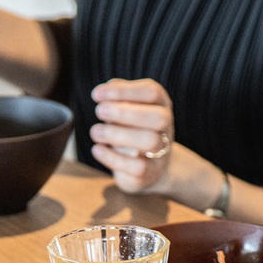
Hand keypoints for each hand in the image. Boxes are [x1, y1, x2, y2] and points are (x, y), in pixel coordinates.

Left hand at [88, 79, 174, 193]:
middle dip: (125, 112)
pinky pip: (137, 167)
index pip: (152, 92)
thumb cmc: (133, 131)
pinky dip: (112, 157)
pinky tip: (97, 149)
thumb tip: (106, 89)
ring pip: (150, 141)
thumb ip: (118, 97)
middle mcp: (167, 128)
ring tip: (95, 132)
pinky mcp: (150, 174)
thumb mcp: (127, 111)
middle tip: (99, 111)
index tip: (96, 94)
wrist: (149, 170)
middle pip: (158, 117)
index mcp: (161, 106)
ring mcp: (162, 153)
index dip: (124, 91)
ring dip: (117, 135)